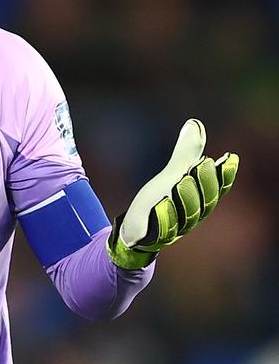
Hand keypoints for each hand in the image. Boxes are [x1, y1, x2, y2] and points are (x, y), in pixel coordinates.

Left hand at [108, 118, 238, 269]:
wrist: (135, 230)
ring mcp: (176, 229)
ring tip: (180, 180)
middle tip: (200, 163)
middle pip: (205, 202)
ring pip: (187, 217)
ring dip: (186, 197)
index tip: (229, 157)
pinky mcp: (157, 239)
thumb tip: (194, 124)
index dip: (225, 176)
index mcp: (200, 201)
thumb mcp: (171, 175)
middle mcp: (192, 216)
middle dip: (204, 182)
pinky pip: (164, 231)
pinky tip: (161, 204)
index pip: (218, 189)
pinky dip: (164, 218)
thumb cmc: (158, 200)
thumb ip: (185, 154)